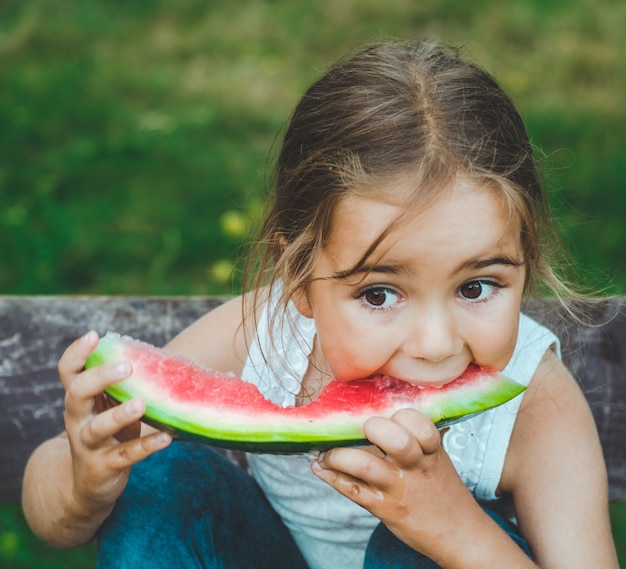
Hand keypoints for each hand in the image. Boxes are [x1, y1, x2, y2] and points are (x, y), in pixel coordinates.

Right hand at [60, 331, 170, 514]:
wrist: (87, 487)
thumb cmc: (105, 435)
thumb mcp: (106, 408)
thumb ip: (117, 386)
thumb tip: (150, 355)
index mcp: (79, 400)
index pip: (68, 372)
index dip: (76, 353)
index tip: (93, 335)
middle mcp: (78, 420)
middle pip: (78, 394)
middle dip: (99, 377)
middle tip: (126, 367)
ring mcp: (88, 445)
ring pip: (98, 428)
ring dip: (119, 415)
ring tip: (141, 404)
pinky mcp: (104, 466)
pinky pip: (126, 455)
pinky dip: (146, 446)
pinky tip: (166, 438)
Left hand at [312, 408, 479, 561]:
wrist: (459, 534)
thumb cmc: (443, 489)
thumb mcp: (438, 456)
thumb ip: (420, 433)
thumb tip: (395, 402)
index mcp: (431, 450)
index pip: (420, 424)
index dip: (402, 415)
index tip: (387, 413)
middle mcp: (415, 467)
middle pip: (396, 440)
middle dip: (374, 428)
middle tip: (361, 427)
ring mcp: (398, 487)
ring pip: (365, 465)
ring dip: (339, 454)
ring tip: (327, 451)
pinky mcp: (383, 507)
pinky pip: (352, 489)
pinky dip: (332, 476)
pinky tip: (320, 467)